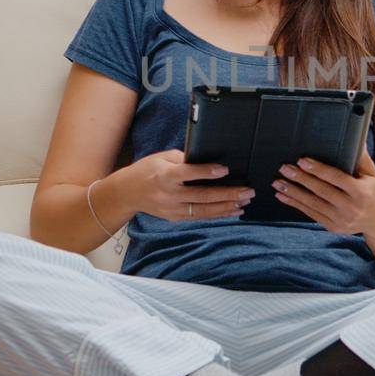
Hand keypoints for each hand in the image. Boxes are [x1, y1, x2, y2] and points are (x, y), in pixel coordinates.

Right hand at [119, 149, 254, 221]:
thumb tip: (210, 161)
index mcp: (165, 175)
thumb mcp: (162, 158)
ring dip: (227, 207)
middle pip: (202, 196)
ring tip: (245, 202)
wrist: (127, 193)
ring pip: (204, 211)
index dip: (207, 172)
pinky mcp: (175, 218)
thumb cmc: (148, 170)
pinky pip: (200, 217)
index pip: (188, 174)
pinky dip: (218, 214)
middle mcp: (169, 194)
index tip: (226, 169)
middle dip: (227, 194)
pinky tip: (232, 210)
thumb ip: (185, 160)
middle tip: (247, 191)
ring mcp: (172, 209)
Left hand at [272, 149, 374, 235]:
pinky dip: (295, 204)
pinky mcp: (332, 227)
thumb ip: (361, 157)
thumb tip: (354, 135)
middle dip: (300, 178)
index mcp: (361, 192)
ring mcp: (340, 219)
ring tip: (278, 182)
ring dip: (293, 192)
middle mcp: (350, 207)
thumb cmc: (374, 192)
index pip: (336, 178)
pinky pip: (311, 214)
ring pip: (312, 203)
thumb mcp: (372, 174)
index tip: (302, 160)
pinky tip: (283, 197)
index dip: (318, 169)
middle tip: (284, 168)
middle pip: (321, 191)